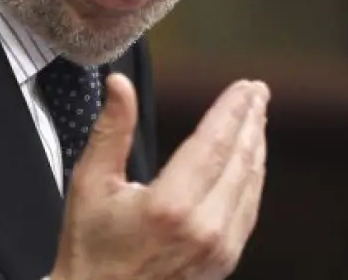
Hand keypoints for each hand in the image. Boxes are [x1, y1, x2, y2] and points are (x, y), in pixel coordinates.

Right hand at [49, 73, 268, 279]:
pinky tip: (250, 160)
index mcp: (170, 206)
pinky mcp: (224, 262)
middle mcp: (202, 229)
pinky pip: (248, 210)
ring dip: (256, 146)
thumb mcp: (91, 183)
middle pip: (240, 160)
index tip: (245, 87)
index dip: (232, 110)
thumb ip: (111, 130)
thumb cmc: (90, 248)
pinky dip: (252, 178)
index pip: (214, 143)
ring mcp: (218, 249)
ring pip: (251, 185)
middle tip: (257, 92)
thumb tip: (120, 84)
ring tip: (256, 118)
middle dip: (250, 120)